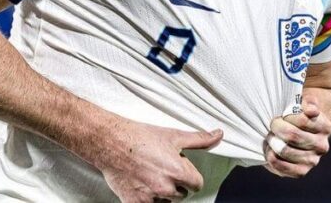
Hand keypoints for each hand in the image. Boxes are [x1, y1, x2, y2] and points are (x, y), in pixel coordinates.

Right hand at [94, 118, 222, 202]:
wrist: (111, 142)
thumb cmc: (141, 137)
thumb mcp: (173, 135)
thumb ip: (199, 139)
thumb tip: (219, 135)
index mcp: (178, 171)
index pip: (197, 184)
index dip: (190, 176)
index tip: (181, 170)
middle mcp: (166, 187)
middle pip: (182, 194)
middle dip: (176, 184)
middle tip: (162, 169)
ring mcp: (150, 198)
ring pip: (166, 201)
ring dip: (162, 193)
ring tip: (151, 175)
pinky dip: (148, 199)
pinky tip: (142, 184)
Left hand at [264, 96, 330, 177]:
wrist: (303, 131)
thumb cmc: (300, 114)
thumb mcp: (305, 103)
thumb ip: (308, 102)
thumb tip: (311, 110)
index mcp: (325, 127)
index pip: (302, 120)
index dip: (286, 116)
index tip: (281, 114)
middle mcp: (321, 146)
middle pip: (293, 136)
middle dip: (277, 128)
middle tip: (272, 123)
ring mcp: (312, 160)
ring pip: (286, 151)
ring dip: (273, 142)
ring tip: (270, 136)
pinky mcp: (301, 171)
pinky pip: (283, 167)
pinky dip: (272, 157)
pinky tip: (270, 149)